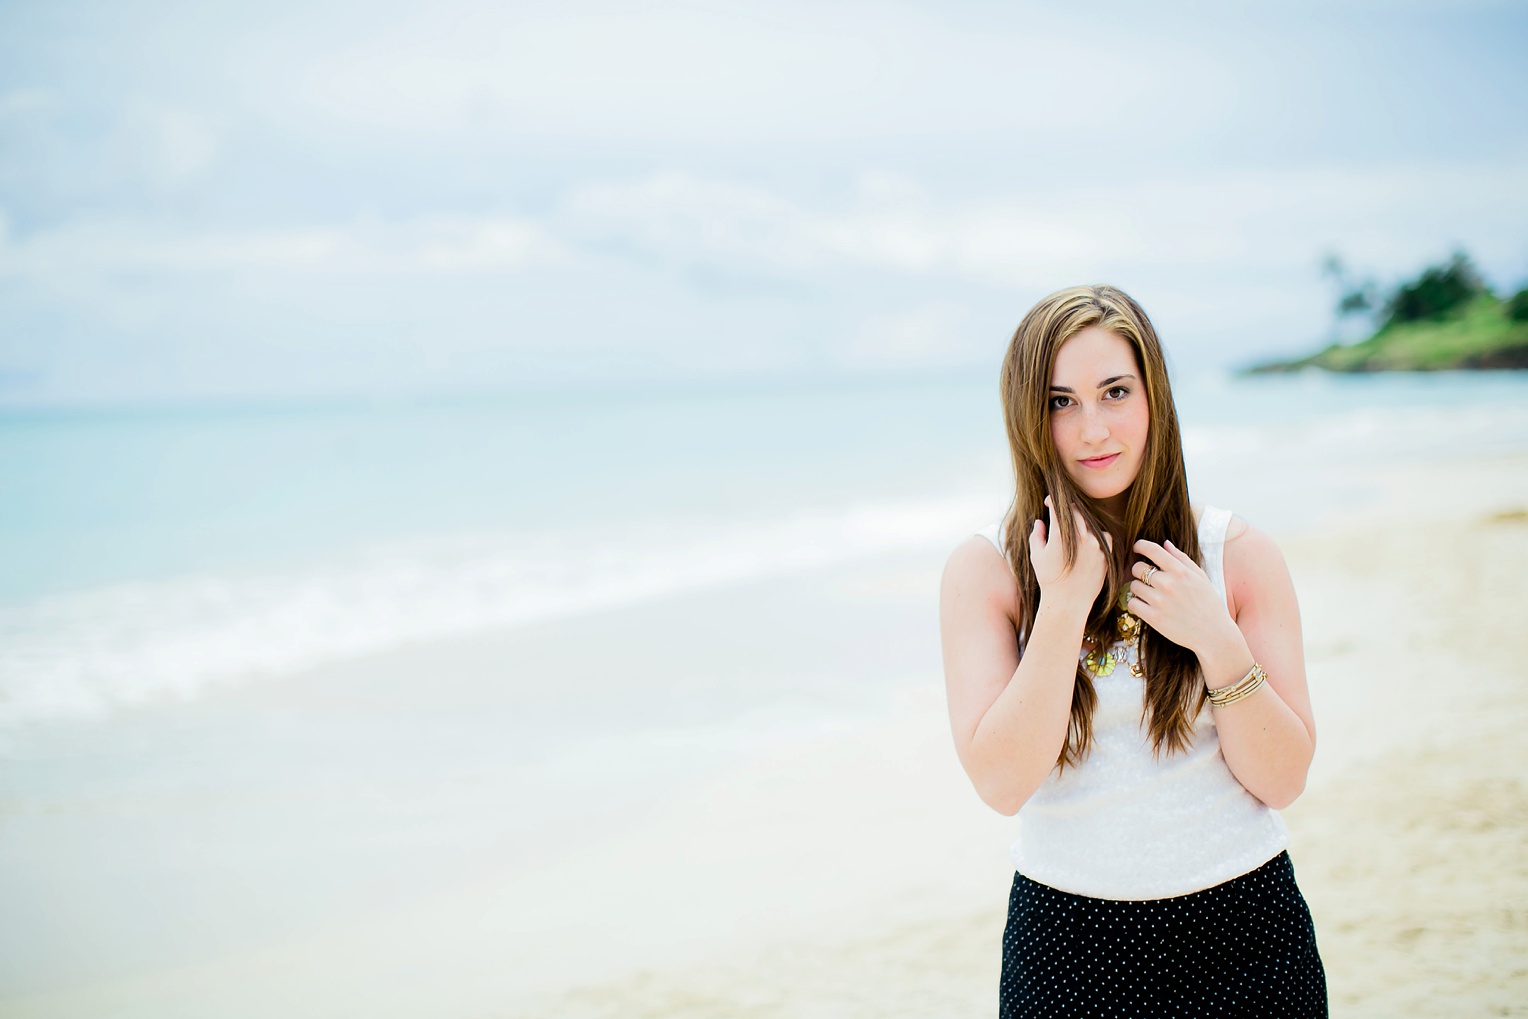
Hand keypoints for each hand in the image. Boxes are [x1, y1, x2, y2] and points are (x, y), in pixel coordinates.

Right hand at [1029, 496, 1109, 607]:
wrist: (1067, 602)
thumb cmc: (1048, 579)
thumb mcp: (1036, 555)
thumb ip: (1037, 534)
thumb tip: (1040, 521)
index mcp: (1062, 533)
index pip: (1059, 506)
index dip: (1053, 501)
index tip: (1049, 502)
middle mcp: (1081, 535)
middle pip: (1076, 511)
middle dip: (1067, 509)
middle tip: (1061, 512)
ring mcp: (1096, 544)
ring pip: (1090, 522)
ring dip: (1082, 522)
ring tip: (1075, 528)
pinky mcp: (1105, 554)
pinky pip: (1104, 537)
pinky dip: (1097, 535)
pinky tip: (1089, 540)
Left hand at [1126, 539, 1239, 656]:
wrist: (1213, 633)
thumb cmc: (1207, 602)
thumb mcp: (1200, 577)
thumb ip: (1182, 558)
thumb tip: (1164, 543)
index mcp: (1180, 571)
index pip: (1152, 550)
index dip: (1140, 546)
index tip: (1137, 548)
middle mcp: (1168, 584)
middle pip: (1137, 568)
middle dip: (1140, 571)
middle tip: (1147, 579)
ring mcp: (1160, 601)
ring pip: (1133, 586)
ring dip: (1139, 589)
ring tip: (1151, 595)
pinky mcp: (1153, 618)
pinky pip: (1132, 603)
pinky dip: (1136, 604)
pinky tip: (1147, 606)